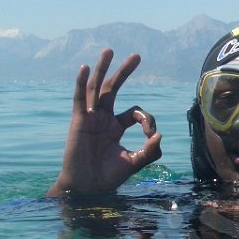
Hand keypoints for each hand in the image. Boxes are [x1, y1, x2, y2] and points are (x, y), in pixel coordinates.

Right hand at [47, 49, 162, 196]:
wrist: (87, 188)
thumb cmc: (109, 176)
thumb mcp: (134, 163)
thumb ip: (149, 152)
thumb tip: (160, 135)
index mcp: (116, 126)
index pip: (136, 112)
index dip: (147, 120)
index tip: (151, 135)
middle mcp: (103, 118)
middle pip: (114, 89)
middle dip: (125, 72)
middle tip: (137, 56)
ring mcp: (90, 118)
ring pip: (97, 88)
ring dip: (103, 69)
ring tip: (109, 50)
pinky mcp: (78, 121)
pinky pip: (80, 98)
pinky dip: (82, 82)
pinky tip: (85, 67)